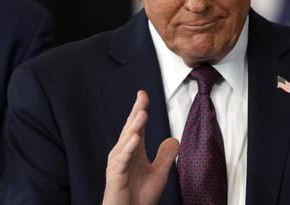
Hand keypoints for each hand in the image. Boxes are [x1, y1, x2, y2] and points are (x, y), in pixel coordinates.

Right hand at [102, 90, 178, 204]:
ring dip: (134, 127)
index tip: (143, 94)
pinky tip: (134, 139)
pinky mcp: (115, 176)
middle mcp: (123, 153)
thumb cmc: (139, 197)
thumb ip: (165, 156)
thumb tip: (173, 140)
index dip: (140, 109)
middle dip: (136, 112)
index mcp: (133, 151)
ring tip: (142, 113)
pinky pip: (122, 160)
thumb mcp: (159, 173)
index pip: (136, 126)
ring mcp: (118, 164)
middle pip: (130, 128)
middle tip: (142, 96)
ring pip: (125, 141)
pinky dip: (128, 149)